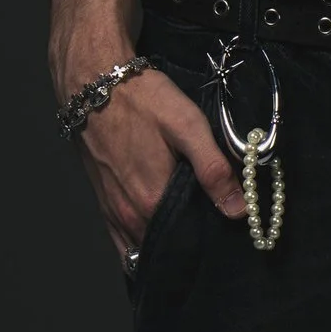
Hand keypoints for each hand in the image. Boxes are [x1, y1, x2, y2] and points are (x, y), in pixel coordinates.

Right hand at [73, 62, 246, 268]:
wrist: (92, 81)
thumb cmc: (141, 99)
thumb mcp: (187, 126)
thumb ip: (214, 170)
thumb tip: (238, 211)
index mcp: (152, 202)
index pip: (190, 244)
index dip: (211, 241)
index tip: (228, 232)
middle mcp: (129, 216)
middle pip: (167, 249)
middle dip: (191, 247)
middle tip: (213, 231)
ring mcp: (113, 212)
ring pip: (144, 249)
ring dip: (166, 246)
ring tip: (189, 231)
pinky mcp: (103, 203)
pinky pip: (123, 242)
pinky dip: (142, 245)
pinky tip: (160, 235)